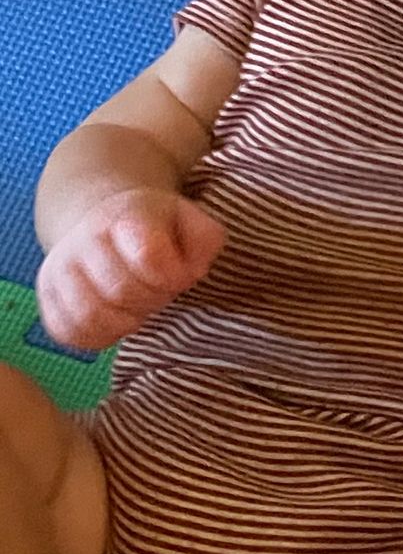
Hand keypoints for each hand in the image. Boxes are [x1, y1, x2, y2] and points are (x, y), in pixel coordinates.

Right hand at [36, 188, 225, 350]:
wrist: (105, 223)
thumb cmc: (158, 229)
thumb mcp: (191, 221)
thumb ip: (205, 240)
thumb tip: (190, 272)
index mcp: (126, 216)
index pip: (149, 258)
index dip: (173, 276)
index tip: (179, 275)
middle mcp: (85, 240)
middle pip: (122, 292)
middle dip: (153, 300)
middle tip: (160, 291)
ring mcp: (59, 268)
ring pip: (90, 317)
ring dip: (125, 322)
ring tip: (138, 306)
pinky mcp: (47, 297)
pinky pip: (68, 332)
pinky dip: (99, 336)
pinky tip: (116, 319)